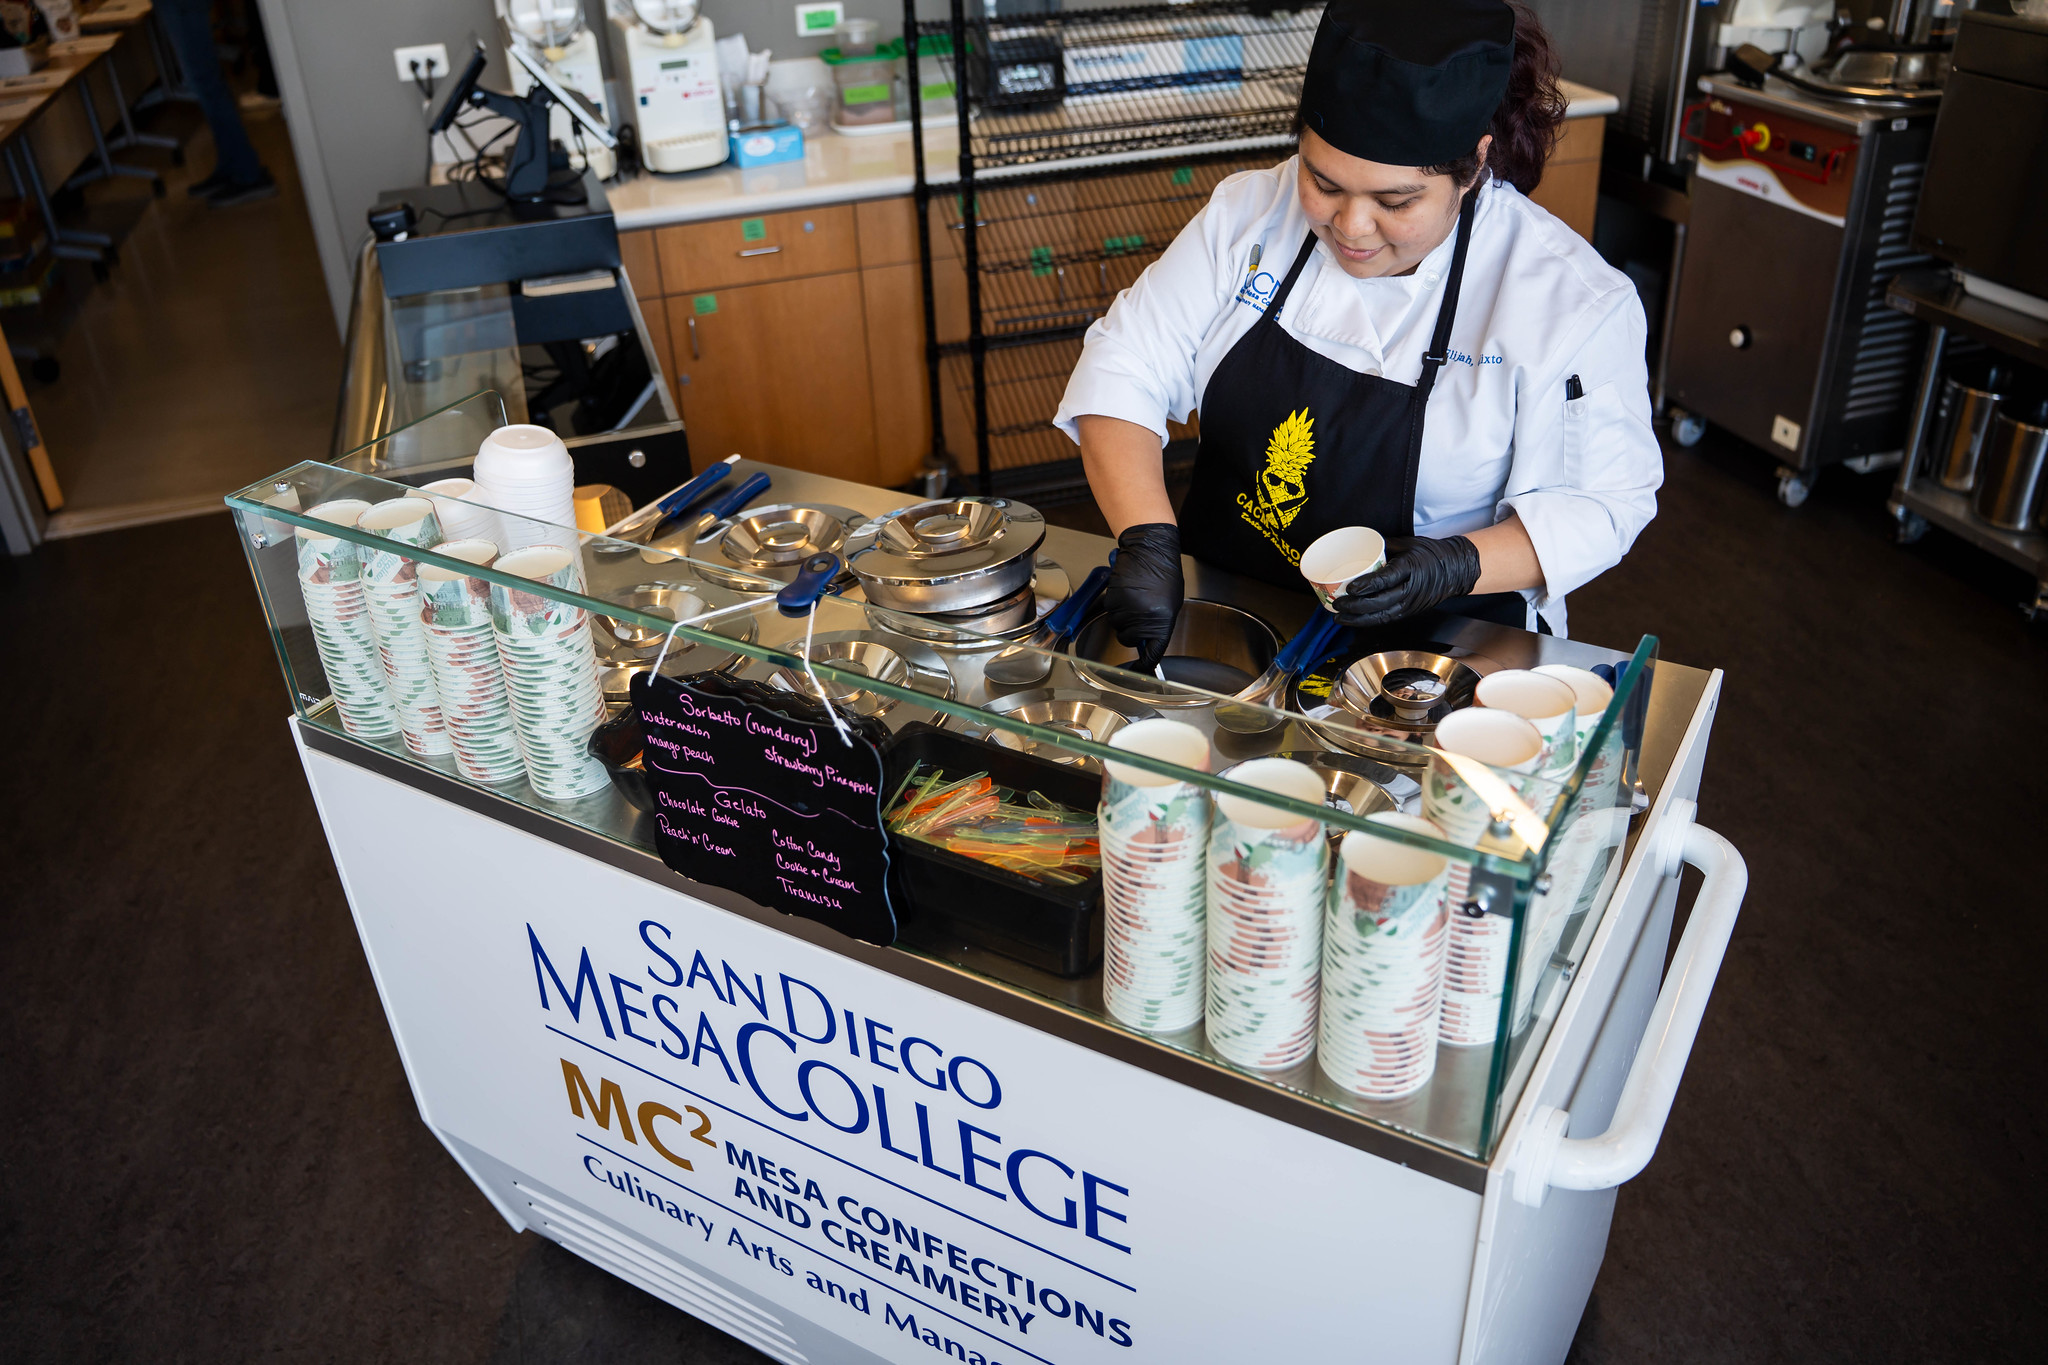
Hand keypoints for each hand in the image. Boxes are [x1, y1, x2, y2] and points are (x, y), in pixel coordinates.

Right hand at [1103, 523, 1183, 672]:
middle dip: (1131, 631)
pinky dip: (1116, 605)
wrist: (1149, 550)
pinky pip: (1111, 611)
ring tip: (1135, 597)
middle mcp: (1143, 617)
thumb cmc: (1163, 573)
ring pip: (1118, 625)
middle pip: (1129, 639)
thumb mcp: (1170, 603)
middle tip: (1139, 614)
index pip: (1153, 652)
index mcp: (1163, 620)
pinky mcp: (1113, 599)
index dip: (1145, 665)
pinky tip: (1126, 591)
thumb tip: (1150, 640)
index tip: (1141, 670)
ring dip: (1124, 616)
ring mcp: (1127, 608)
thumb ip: (1160, 624)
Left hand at [1332, 535, 1481, 628]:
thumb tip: (1359, 545)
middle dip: (1356, 607)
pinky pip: (1387, 619)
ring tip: (1340, 617)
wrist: (1455, 569)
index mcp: (1410, 568)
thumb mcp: (1407, 543)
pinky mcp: (1409, 611)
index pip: (1386, 580)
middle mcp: (1411, 589)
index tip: (1351, 588)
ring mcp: (1411, 603)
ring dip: (1359, 620)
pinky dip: (1369, 621)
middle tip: (1338, 604)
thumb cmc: (1430, 554)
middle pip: (1381, 603)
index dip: (1367, 586)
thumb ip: (1383, 546)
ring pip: (1382, 616)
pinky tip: (1355, 620)